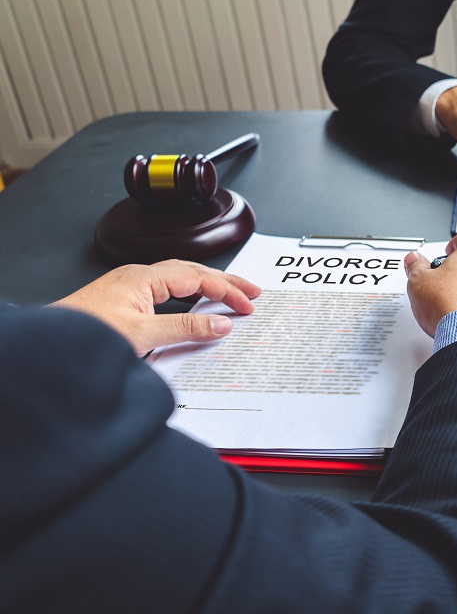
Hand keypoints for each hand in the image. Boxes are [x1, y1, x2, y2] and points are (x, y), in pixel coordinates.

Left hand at [50, 260, 260, 356]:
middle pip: (191, 271)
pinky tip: (192, 304)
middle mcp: (137, 276)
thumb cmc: (84, 334)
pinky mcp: (123, 298)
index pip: (198, 277)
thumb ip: (185, 329)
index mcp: (144, 277)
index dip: (227, 290)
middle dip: (225, 281)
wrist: (49, 342)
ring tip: (229, 294)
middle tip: (251, 291)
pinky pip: (165, 289)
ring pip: (178, 277)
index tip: (248, 304)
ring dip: (207, 285)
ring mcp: (129, 286)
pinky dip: (188, 294)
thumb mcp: (143, 335)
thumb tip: (220, 324)